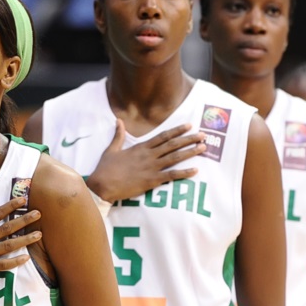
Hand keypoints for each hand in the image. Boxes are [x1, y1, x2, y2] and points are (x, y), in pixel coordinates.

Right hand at [0, 196, 40, 291]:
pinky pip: (2, 265)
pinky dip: (15, 262)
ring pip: (8, 246)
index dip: (10, 206)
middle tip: (39, 214)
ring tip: (39, 235)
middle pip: (6, 228)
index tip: (23, 200)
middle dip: (24, 220)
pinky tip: (27, 257)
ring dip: (25, 240)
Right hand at [87, 119, 204, 201]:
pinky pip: (171, 176)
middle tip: (203, 134)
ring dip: (190, 152)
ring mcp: (151, 167)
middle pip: (173, 145)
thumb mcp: (112, 149)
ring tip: (203, 147)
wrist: (103, 185)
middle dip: (189, 139)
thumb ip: (118, 135)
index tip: (189, 125)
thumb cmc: (106, 169)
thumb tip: (118, 120)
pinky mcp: (152, 180)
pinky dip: (184, 173)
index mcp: (141, 147)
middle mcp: (149, 155)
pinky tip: (195, 170)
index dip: (177, 130)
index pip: (163, 136)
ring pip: (175, 157)